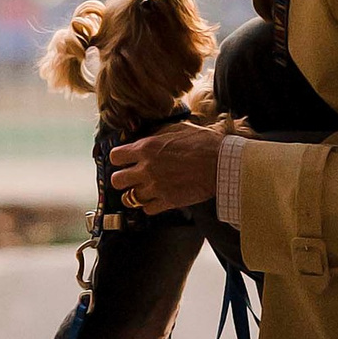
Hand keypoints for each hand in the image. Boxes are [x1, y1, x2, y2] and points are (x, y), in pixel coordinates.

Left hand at [108, 119, 222, 214]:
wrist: (222, 163)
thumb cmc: (203, 143)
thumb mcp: (177, 128)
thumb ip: (157, 134)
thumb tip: (147, 136)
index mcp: (147, 148)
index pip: (115, 156)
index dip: (118, 158)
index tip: (124, 160)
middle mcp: (146, 169)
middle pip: (116, 181)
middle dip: (122, 179)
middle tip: (131, 177)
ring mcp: (156, 187)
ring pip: (129, 198)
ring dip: (135, 194)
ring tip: (144, 190)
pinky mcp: (167, 202)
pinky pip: (147, 210)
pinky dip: (150, 206)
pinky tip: (157, 198)